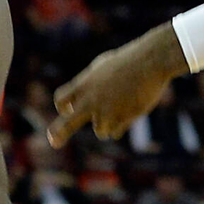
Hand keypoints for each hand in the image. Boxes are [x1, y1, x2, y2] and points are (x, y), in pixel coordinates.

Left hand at [49, 25, 185, 144]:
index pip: (61, 99)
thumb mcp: (102, 67)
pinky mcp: (122, 119)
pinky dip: (121, 125)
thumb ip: (90, 84)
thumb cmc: (128, 61)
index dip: (63, 106)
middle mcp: (91, 100)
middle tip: (54, 142)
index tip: (68, 110)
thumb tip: (82, 100)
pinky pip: (115, 132)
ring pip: (100, 131)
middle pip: (67, 123)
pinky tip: (130, 110)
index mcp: (84, 84)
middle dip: (59, 133)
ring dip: (107, 125)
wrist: (150, 62)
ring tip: (121, 108)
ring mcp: (106, 111)